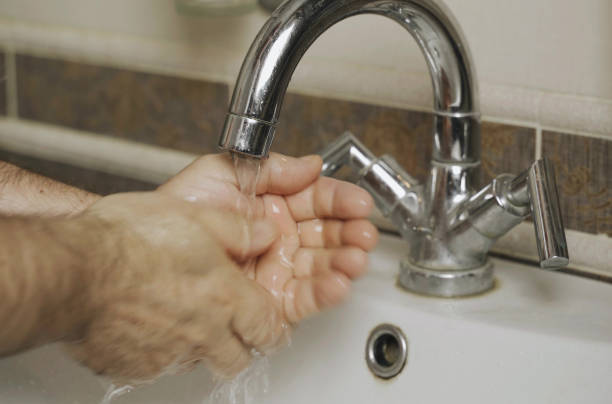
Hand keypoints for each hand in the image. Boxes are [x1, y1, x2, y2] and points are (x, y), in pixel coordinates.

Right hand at [67, 192, 285, 381]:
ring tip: (178, 317)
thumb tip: (264, 234)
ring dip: (196, 346)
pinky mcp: (133, 368)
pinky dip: (155, 351)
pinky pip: (154, 367)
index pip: (267, 328)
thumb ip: (236, 229)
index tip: (264, 322)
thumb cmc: (127, 240)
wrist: (72, 270)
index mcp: (224, 297)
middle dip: (239, 346)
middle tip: (227, 326)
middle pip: (237, 359)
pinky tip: (143, 324)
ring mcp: (167, 355)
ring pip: (196, 363)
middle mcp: (203, 333)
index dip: (270, 326)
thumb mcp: (193, 215)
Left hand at [158, 153, 377, 322]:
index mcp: (272, 206)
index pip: (316, 200)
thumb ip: (272, 168)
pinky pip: (304, 298)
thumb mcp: (224, 172)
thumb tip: (311, 165)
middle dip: (349, 234)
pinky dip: (325, 292)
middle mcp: (279, 238)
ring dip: (344, 263)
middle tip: (364, 233)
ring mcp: (276, 270)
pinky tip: (339, 283)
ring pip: (320, 267)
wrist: (149, 249)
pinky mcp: (270, 303)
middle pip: (325, 235)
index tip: (358, 203)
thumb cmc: (179, 210)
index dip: (339, 201)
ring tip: (356, 258)